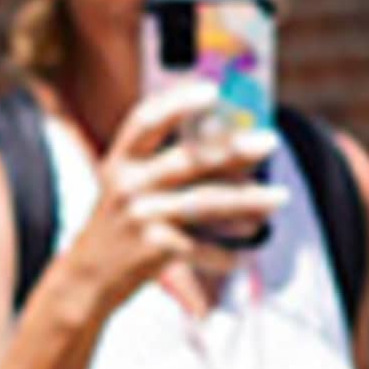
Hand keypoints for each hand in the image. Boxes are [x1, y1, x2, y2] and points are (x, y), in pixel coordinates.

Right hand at [57, 84, 283, 305]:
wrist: (87, 277)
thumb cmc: (123, 224)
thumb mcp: (130, 186)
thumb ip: (166, 164)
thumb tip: (234, 145)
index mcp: (121, 161)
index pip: (146, 120)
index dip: (178, 103)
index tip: (212, 91)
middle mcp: (128, 184)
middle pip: (188, 159)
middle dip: (233, 149)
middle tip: (270, 142)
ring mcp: (141, 217)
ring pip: (206, 203)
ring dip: (249, 200)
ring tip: (280, 197)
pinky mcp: (154, 250)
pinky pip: (204, 247)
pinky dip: (229, 253)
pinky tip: (245, 254)